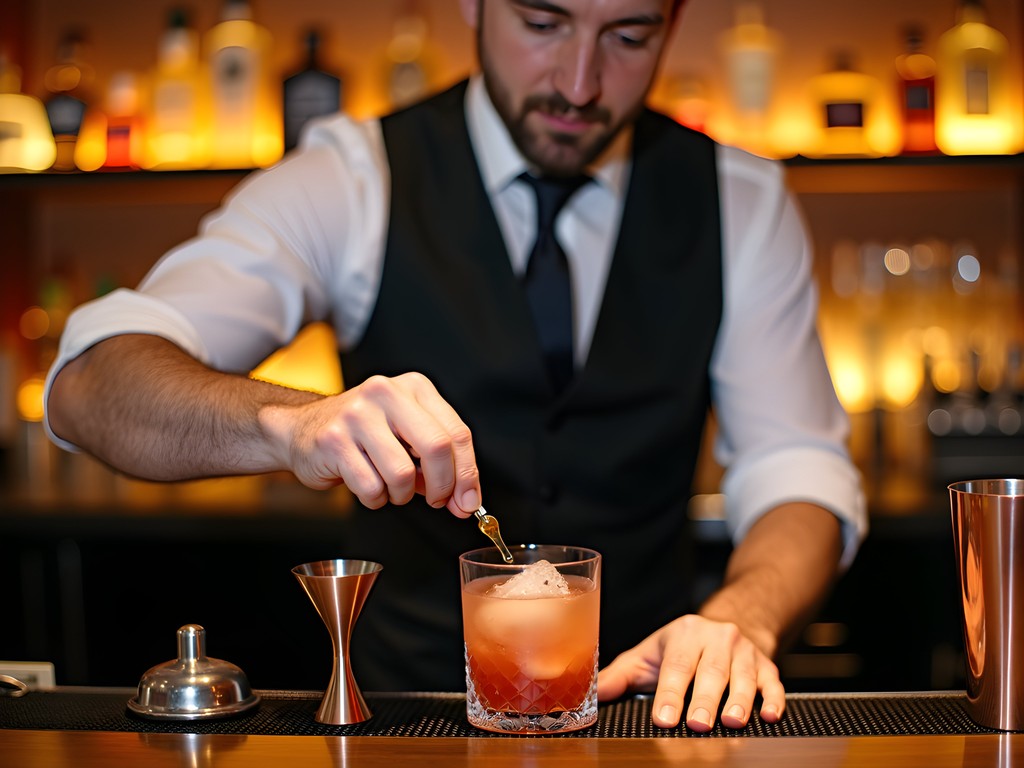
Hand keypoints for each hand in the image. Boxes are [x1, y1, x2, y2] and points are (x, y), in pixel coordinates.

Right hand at [262, 372, 480, 516]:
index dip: (468, 474)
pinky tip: (368, 487)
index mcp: (414, 387)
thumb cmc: (364, 436)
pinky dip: (376, 499)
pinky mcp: (334, 440)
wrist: (301, 430)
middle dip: (443, 486)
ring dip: (402, 494)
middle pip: (437, 448)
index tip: (468, 501)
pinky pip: (371, 487)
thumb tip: (465, 500)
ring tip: (391, 488)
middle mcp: (387, 393)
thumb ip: (439, 462)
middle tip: (436, 501)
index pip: (457, 433)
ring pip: (403, 474)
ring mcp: (358, 415)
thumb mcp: (407, 435)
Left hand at [596, 614, 785, 730]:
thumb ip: (621, 675)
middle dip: (704, 699)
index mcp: (684, 633)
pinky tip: (770, 715)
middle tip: (697, 723)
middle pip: (710, 671)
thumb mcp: (649, 655)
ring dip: (739, 700)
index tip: (663, 718)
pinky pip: (773, 682)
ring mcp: (745, 651)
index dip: (669, 693)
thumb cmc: (680, 649)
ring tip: (732, 722)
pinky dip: (774, 699)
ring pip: (743, 677)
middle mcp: (717, 637)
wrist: (725, 630)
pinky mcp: (767, 665)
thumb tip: (594, 694)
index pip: (675, 665)